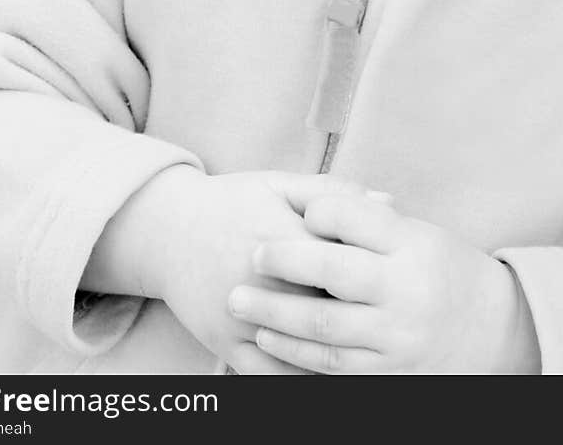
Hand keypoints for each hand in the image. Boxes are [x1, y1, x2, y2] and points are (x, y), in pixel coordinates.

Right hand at [154, 171, 386, 374]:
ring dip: (339, 352)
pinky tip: (331, 372)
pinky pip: (272, 375)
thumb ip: (334, 192)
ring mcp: (242, 321)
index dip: (372, 268)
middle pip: (327, 307)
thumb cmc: (231, 201)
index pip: (342, 261)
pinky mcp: (226, 346)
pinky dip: (303, 378)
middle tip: (389, 312)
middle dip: (360, 313)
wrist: (168, 231)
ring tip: (371, 346)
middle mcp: (260, 285)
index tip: (393, 273)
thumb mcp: (279, 184)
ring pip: (303, 349)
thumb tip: (390, 203)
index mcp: (279, 239)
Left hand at [227, 191, 541, 373]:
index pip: (355, 219)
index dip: (318, 211)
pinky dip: (294, 354)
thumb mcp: (416, 231)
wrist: (493, 334)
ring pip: (324, 327)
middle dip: (284, 262)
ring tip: (239, 300)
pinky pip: (332, 366)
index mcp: (412, 245)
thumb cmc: (441, 269)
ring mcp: (396, 337)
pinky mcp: (387, 374)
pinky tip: (267, 340)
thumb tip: (310, 204)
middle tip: (250, 254)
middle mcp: (405, 291)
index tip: (291, 208)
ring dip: (274, 315)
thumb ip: (367, 218)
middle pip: (333, 272)